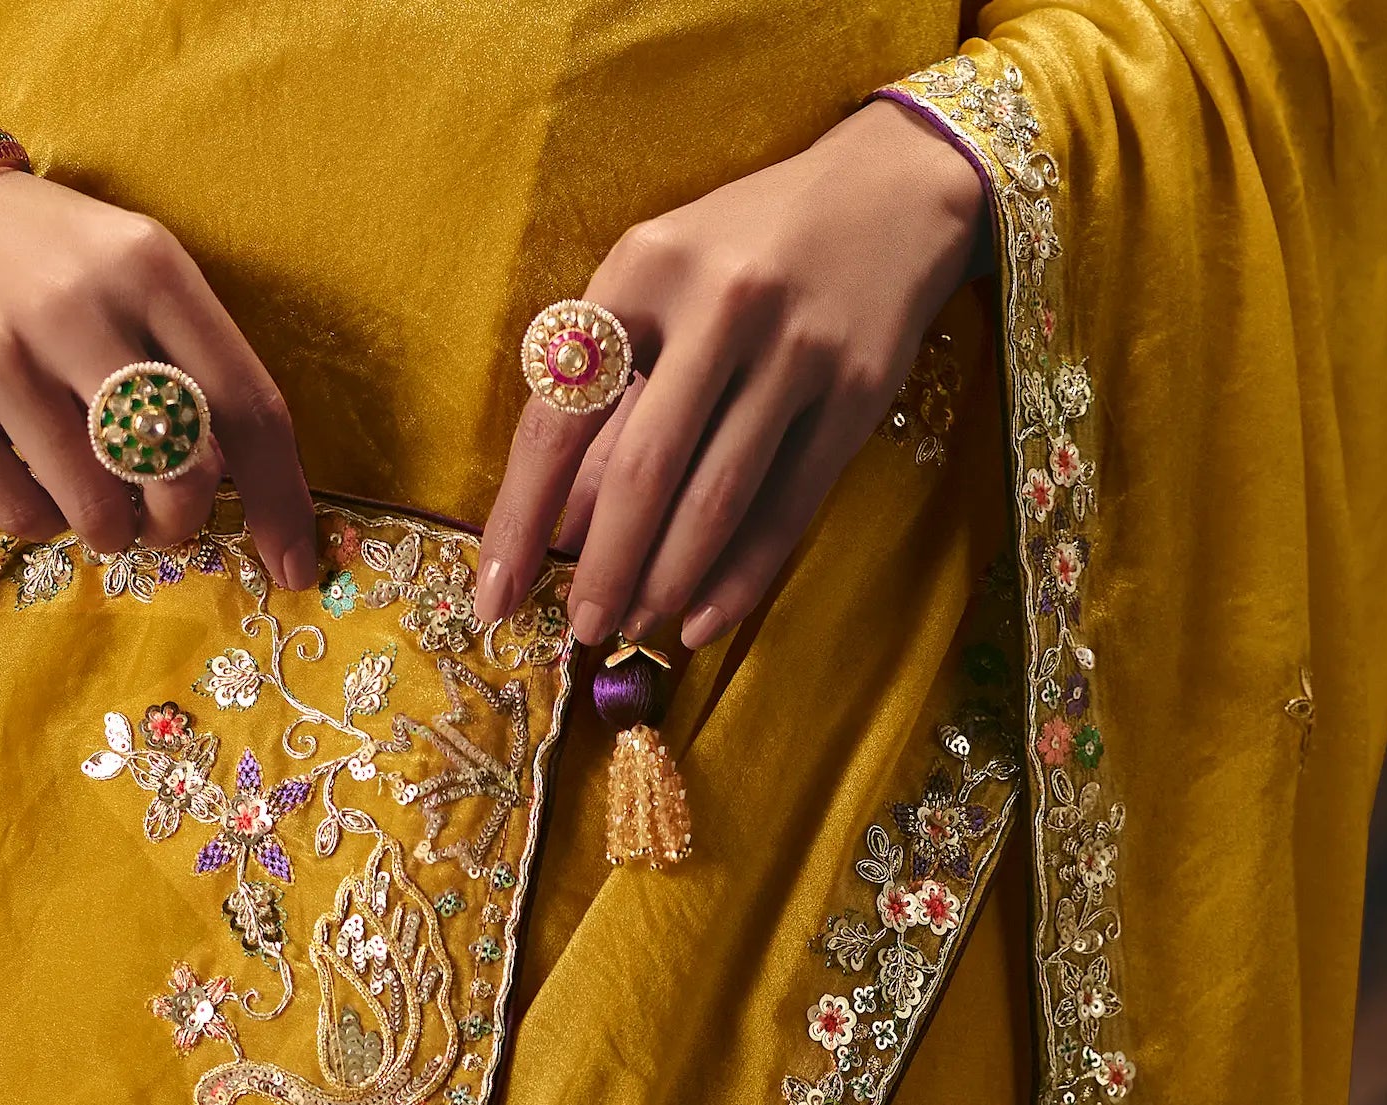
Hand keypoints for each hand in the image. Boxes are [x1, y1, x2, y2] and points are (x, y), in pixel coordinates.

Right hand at [0, 168, 315, 580]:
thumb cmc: (43, 259)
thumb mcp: (133, 271)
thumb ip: (195, 360)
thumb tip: (252, 491)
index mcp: (149, 267)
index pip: (249, 406)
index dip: (281, 501)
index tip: (296, 566)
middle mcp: (75, 304)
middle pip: (182, 470)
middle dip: (184, 519)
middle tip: (163, 517)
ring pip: (101, 507)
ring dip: (113, 529)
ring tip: (94, 498)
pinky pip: (22, 516)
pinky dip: (43, 521)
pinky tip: (33, 481)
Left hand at [473, 98, 987, 647]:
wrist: (891, 193)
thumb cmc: (744, 248)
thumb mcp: (659, 292)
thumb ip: (609, 400)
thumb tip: (562, 529)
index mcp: (643, 268)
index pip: (561, 415)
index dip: (521, 516)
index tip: (496, 594)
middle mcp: (719, 304)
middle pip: (642, 470)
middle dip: (603, 568)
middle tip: (582, 629)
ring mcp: (795, 349)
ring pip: (715, 499)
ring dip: (666, 581)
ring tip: (636, 626)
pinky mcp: (857, 393)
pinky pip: (787, 508)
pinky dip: (740, 576)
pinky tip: (703, 618)